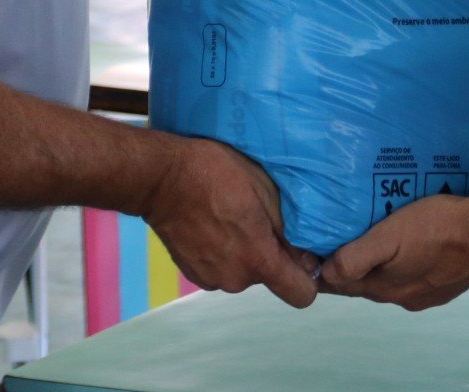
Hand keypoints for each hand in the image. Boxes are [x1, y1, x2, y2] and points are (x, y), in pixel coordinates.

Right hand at [142, 137, 318, 307]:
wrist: (160, 179)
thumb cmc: (216, 174)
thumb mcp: (264, 188)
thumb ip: (289, 228)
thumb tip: (308, 255)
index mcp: (258, 259)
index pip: (302, 294)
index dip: (307, 277)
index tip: (301, 254)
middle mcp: (236, 279)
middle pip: (269, 277)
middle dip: (269, 253)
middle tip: (256, 219)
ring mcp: (211, 279)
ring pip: (244, 272)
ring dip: (244, 252)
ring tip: (230, 218)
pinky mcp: (193, 275)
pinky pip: (222, 269)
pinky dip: (222, 254)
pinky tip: (211, 225)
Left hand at [317, 191, 468, 310]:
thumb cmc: (435, 228)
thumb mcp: (389, 237)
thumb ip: (356, 258)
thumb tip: (325, 273)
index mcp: (384, 288)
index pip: (342, 284)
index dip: (325, 269)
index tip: (313, 251)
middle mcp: (403, 297)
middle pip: (366, 282)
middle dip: (351, 265)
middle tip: (340, 238)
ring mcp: (428, 293)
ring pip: (392, 280)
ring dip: (381, 264)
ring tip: (376, 238)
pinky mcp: (447, 284)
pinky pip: (416, 276)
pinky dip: (406, 264)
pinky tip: (411, 246)